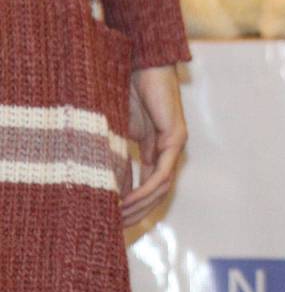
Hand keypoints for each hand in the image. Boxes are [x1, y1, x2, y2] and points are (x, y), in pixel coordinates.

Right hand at [121, 64, 187, 227]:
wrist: (141, 65)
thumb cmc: (125, 91)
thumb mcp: (115, 130)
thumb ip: (114, 154)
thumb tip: (101, 183)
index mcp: (155, 151)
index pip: (148, 187)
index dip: (133, 205)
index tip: (113, 220)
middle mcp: (168, 152)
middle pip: (157, 193)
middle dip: (137, 212)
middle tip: (115, 226)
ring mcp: (175, 145)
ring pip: (161, 187)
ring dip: (140, 204)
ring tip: (118, 214)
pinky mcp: (175, 138)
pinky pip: (163, 171)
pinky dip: (146, 188)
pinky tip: (129, 198)